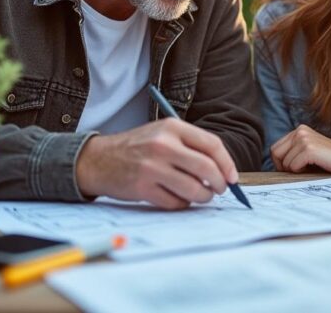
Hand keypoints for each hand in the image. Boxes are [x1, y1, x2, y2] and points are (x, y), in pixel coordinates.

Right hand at [75, 119, 237, 208]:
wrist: (98, 160)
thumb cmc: (137, 147)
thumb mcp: (162, 134)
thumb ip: (191, 146)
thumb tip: (223, 171)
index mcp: (172, 127)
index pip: (212, 145)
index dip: (227, 164)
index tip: (232, 178)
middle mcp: (163, 145)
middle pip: (207, 169)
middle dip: (219, 184)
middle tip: (219, 190)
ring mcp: (152, 167)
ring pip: (194, 190)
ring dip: (203, 197)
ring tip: (200, 195)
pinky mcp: (143, 188)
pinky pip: (176, 203)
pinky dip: (182, 204)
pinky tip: (177, 197)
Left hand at [270, 124, 330, 173]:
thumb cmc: (330, 159)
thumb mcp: (309, 150)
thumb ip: (294, 151)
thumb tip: (275, 164)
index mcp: (299, 130)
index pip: (275, 148)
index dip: (280, 162)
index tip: (292, 169)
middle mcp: (299, 131)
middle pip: (275, 154)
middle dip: (283, 166)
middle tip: (299, 171)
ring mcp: (304, 139)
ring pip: (285, 162)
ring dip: (295, 170)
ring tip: (311, 167)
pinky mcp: (309, 149)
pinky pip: (293, 166)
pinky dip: (301, 172)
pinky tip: (314, 167)